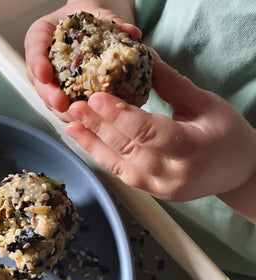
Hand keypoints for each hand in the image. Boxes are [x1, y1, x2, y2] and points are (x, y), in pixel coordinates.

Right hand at [24, 0, 140, 119]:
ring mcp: (51, 83)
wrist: (86, 33)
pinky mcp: (63, 97)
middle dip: (49, 94)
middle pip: (39, 82)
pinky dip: (73, 117)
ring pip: (50, 100)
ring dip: (61, 111)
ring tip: (75, 118)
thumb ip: (112, 23)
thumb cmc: (88, 23)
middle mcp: (43, 63)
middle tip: (60, 102)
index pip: (35, 47)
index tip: (44, 74)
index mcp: (43, 36)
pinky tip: (84, 123)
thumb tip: (132, 33)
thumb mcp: (98, 17)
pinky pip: (64, 108)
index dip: (37, 62)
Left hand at [65, 50, 255, 202]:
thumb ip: (171, 84)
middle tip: (74, 106)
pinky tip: (86, 140)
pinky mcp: (151, 191)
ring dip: (93, 143)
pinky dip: (102, 156)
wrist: (237, 172)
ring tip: (71, 124)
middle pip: (129, 149)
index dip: (121, 116)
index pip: (150, 132)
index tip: (96, 97)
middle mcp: (173, 174)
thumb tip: (142, 57)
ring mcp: (160, 187)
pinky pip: (122, 173)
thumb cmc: (227, 135)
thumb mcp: (206, 104)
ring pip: (120, 164)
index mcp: (192, 148)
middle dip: (99, 127)